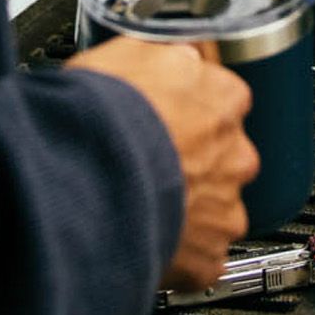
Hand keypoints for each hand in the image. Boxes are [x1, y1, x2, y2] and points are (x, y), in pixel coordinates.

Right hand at [65, 36, 258, 289]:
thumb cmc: (101, 115)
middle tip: (150, 170)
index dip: (194, 113)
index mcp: (224, 99)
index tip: (173, 122)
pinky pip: (200, 262)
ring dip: (187, 213)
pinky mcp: (207, 259)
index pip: (225, 102)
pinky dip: (179, 260)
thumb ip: (169, 56)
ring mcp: (225, 209)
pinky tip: (145, 246)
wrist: (79, 179)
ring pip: (215, 211)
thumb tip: (181, 55)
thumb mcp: (131, 52)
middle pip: (224, 158)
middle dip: (194, 165)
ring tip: (141, 212)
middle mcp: (235, 154)